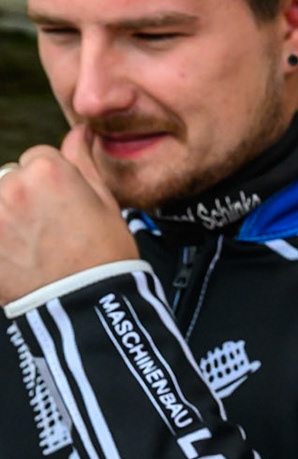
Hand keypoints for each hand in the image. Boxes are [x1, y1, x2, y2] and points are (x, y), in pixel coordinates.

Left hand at [0, 126, 138, 305]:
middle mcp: (12, 184)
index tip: (64, 208)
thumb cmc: (104, 259)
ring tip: (31, 246)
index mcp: (48, 170)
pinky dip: (4, 238)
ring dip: (9, 216)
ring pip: (0, 199)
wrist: (86, 307)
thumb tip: (80, 132)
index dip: (55, 183)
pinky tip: (17, 253)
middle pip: (12, 177)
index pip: (39, 157)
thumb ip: (84, 162)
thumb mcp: (106, 206)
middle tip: (49, 232)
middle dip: (26, 198)